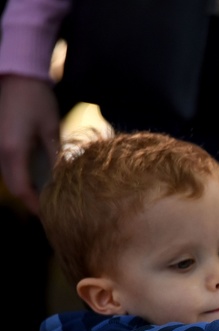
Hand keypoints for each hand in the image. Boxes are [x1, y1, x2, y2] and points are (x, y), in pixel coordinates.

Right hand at [0, 76, 60, 213]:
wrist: (18, 76)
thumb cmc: (37, 100)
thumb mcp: (51, 129)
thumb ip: (54, 156)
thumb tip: (61, 181)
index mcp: (13, 150)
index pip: (21, 188)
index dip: (34, 204)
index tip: (48, 215)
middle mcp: (0, 150)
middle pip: (13, 184)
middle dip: (29, 199)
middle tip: (49, 210)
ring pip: (8, 175)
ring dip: (24, 187)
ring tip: (45, 197)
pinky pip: (6, 164)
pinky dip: (19, 175)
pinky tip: (35, 178)